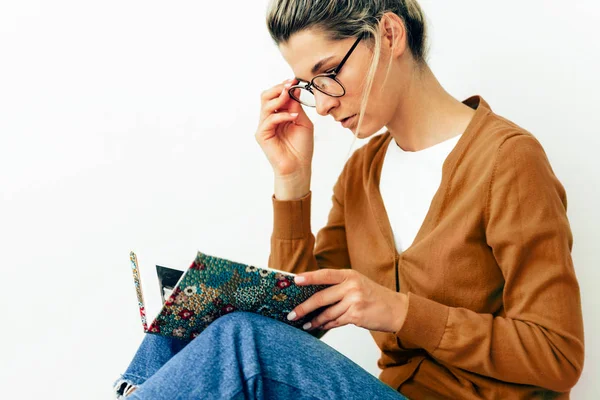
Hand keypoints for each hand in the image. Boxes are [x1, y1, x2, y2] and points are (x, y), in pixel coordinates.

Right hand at [255, 78, 314, 178]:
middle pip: (266, 96)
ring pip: (265, 105)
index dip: (283, 87)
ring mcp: (264, 127)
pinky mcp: (261, 136)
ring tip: (290, 95)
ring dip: (279, 98)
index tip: (294, 80)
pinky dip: (282, 116)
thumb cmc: (301, 147)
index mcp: (278, 115)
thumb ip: (297, 107)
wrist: (298, 167)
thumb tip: (295, 89)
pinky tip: (293, 117)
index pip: (275, 96)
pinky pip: (269, 120)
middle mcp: (269, 119)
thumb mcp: (303, 122)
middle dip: (278, 88)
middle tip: (289, 84)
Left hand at [287, 269, 408, 332]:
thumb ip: (339, 286)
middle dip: (304, 307)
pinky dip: (327, 324)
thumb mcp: (358, 283)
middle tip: (292, 314)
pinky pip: (336, 322)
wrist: (396, 309)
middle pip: (321, 297)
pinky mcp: (356, 316)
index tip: (295, 280)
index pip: (325, 274)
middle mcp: (352, 286)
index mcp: (350, 274)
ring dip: (314, 320)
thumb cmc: (374, 296)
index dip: (309, 277)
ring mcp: (354, 301)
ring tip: (305, 324)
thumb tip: (313, 294)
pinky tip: (320, 326)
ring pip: (327, 313)